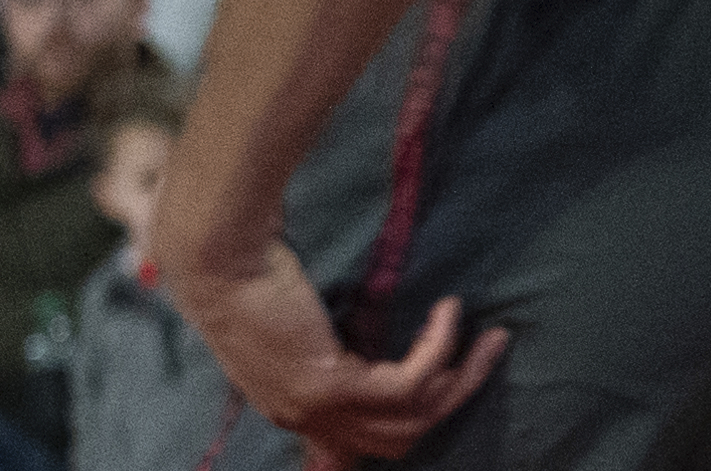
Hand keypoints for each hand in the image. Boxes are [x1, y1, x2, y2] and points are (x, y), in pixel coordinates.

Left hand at [166, 235, 506, 459]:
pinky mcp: (330, 384)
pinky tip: (448, 313)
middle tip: (488, 352)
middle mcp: (306, 420)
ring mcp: (317, 408)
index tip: (446, 386)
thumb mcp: (292, 321)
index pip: (360, 449)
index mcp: (295, 409)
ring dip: (461, 378)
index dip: (408, 429)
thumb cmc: (251, 273)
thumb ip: (326, 342)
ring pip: (413, 418)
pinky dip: (439, 348)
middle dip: (454, 398)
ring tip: (489, 338)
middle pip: (401, 439)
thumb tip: (367, 338)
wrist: (221, 259)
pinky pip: (409, 383)